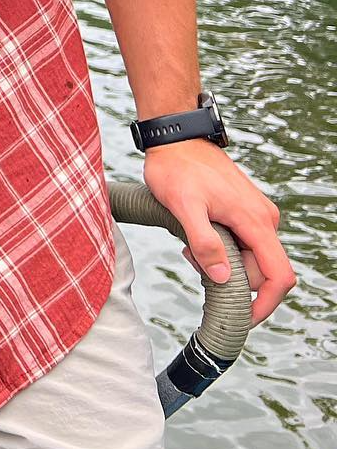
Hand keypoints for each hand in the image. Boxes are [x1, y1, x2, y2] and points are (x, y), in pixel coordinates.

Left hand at [141, 139, 295, 323]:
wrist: (174, 137)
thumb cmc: (175, 167)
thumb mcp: (183, 205)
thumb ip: (204, 241)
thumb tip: (223, 277)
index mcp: (256, 221)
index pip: (279, 276)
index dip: (265, 304)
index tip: (242, 318)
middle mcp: (264, 219)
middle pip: (262, 271)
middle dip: (232, 278)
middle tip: (193, 259)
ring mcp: (255, 213)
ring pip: (250, 257)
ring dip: (224, 262)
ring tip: (189, 243)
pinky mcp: (244, 209)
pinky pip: (242, 242)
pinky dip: (222, 248)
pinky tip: (196, 233)